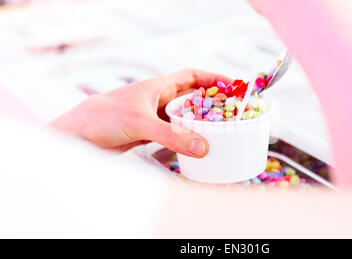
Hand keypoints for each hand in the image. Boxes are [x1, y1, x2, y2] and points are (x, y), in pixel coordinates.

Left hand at [49, 69, 231, 156]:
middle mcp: (158, 100)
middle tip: (232, 113)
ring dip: (200, 123)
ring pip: (184, 117)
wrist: (78, 135)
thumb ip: (172, 136)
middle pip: (192, 97)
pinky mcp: (148, 133)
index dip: (213, 78)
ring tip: (220, 132)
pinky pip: (175, 134)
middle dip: (212, 102)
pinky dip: (187, 138)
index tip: (233, 85)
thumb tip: (203, 147)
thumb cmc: (103, 118)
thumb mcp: (140, 124)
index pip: (191, 76)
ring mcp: (154, 117)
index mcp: (157, 87)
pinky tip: (196, 146)